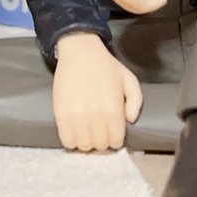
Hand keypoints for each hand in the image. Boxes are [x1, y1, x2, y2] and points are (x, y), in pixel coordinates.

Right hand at [52, 33, 142, 150]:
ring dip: (87, 141)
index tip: (111, 131)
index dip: (115, 138)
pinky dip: (72, 140)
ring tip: (86, 130)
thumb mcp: (129, 79)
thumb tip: (129, 121)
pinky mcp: (60, 113)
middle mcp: (95, 115)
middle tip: (98, 129)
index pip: (116, 141)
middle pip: (100, 145)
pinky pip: (67, 140)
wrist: (79, 50)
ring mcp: (76, 115)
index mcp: (113, 108)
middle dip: (101, 140)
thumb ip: (136, 102)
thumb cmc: (105, 65)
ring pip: (84, 145)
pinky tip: (75, 131)